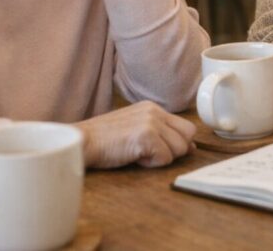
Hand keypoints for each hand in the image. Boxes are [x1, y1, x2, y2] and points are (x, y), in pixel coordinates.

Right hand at [75, 101, 196, 168]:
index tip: (163, 150)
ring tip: (138, 153)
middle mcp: (155, 111)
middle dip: (174, 151)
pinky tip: (134, 157)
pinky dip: (151, 163)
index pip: (186, 126)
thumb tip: (190, 147)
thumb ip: (161, 133)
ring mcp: (151, 122)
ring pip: (179, 149)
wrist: (82, 141)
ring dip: (160, 158)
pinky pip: (165, 158)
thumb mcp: (136, 129)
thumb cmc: (105, 140)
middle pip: (188, 136)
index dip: (179, 143)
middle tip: (149, 153)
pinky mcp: (146, 135)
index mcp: (153, 108)